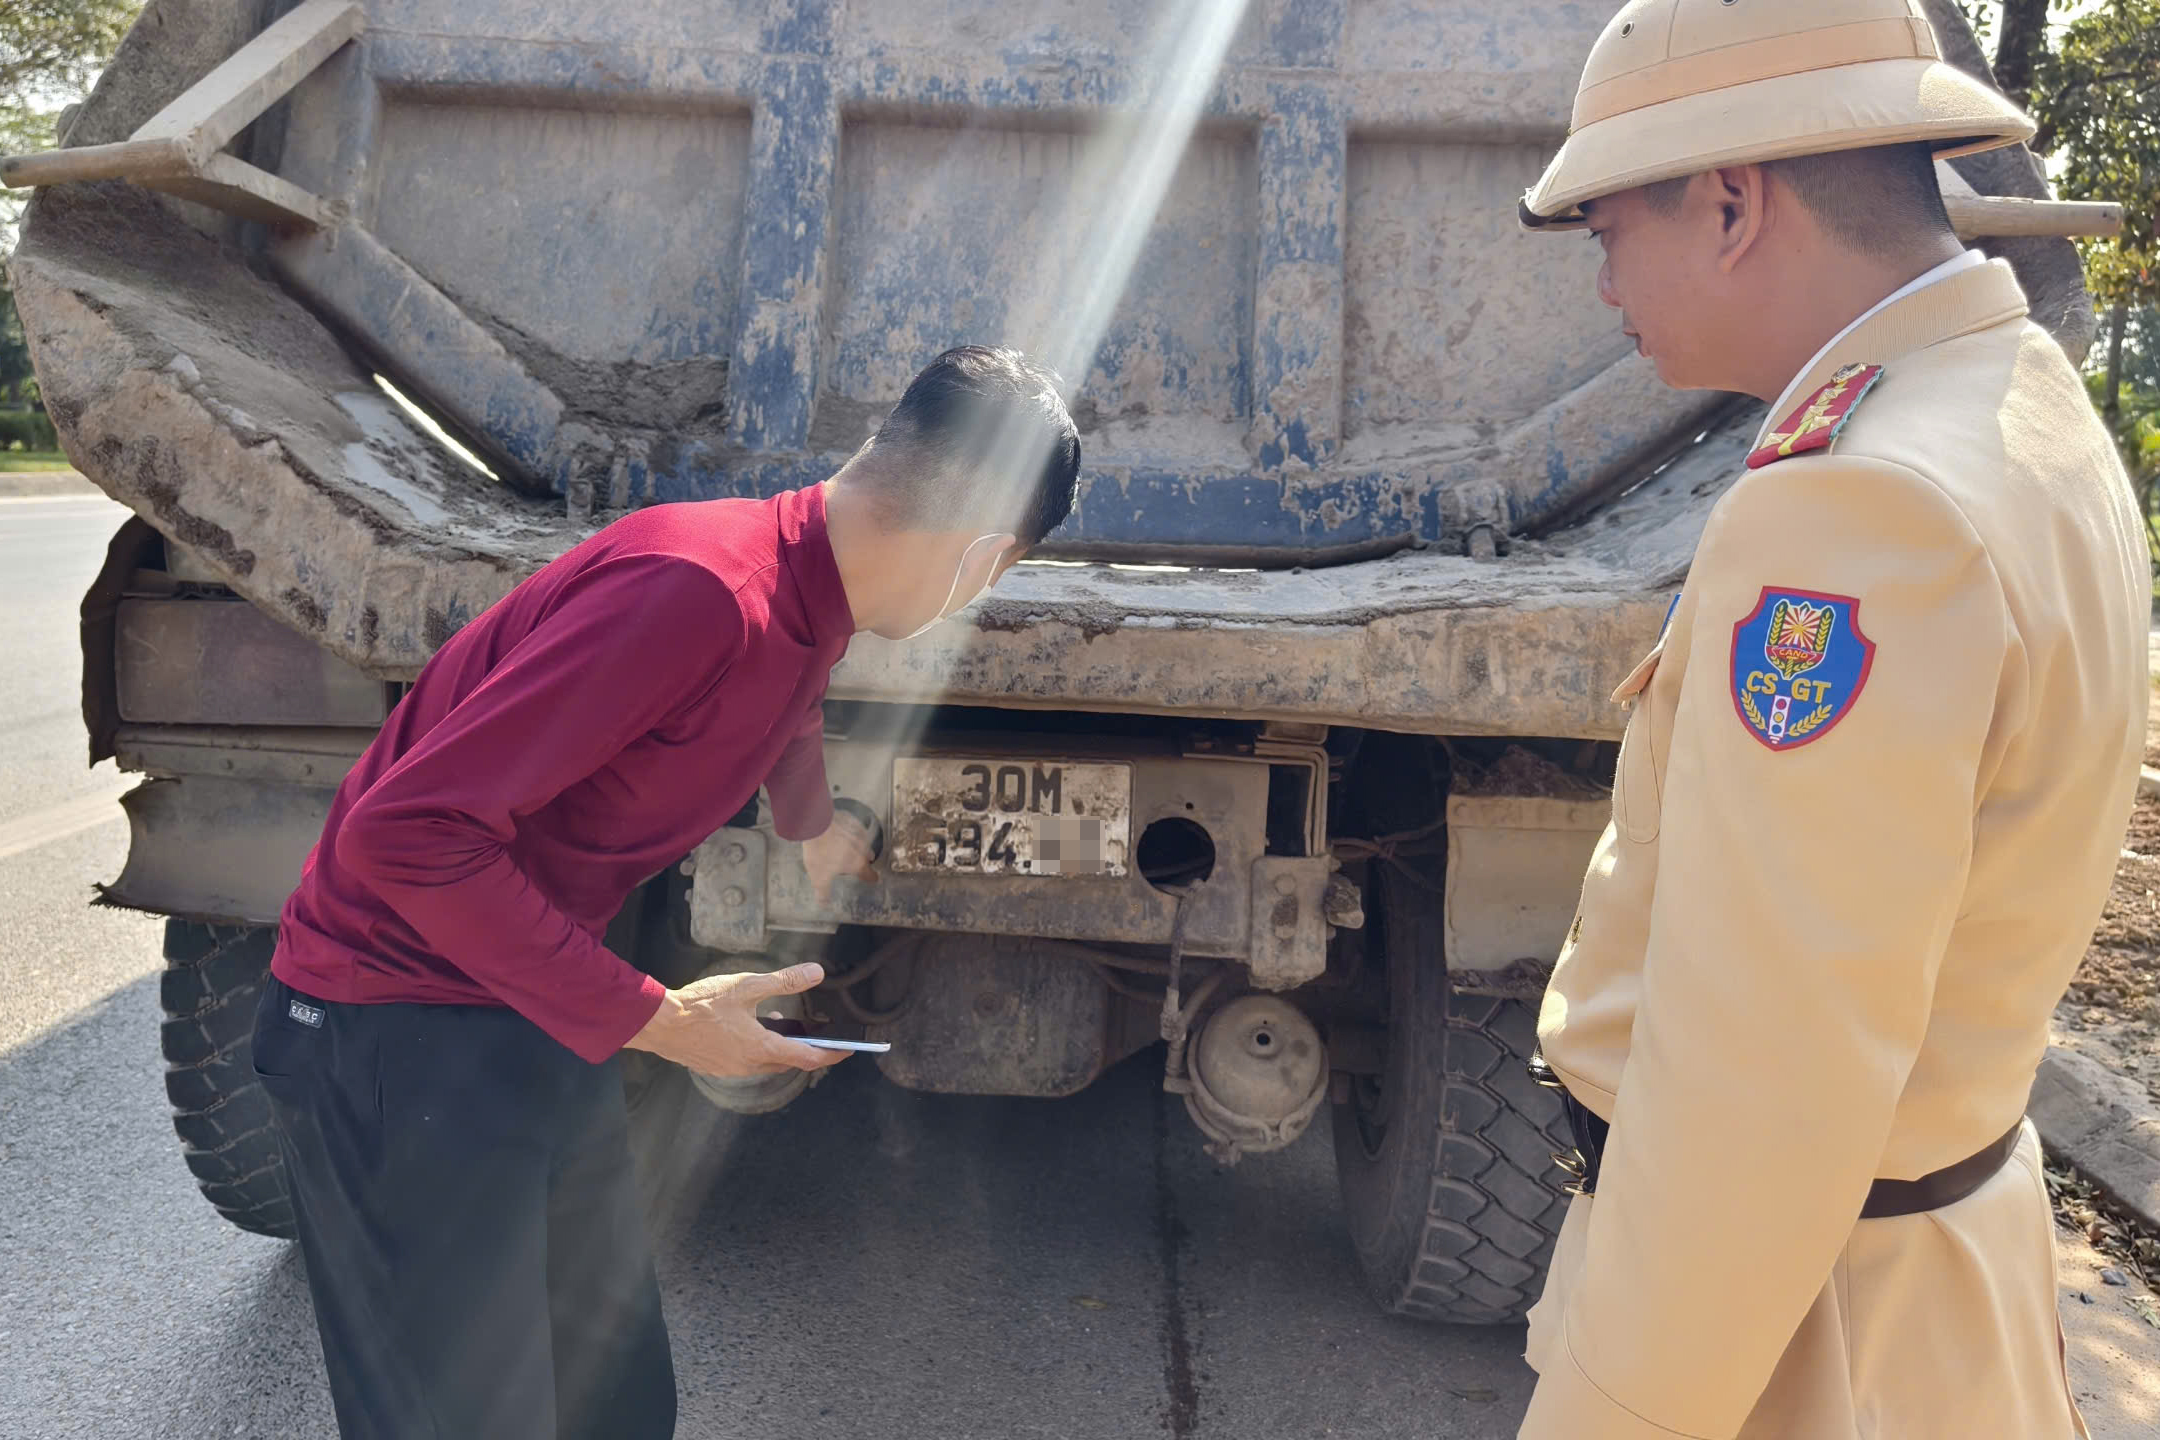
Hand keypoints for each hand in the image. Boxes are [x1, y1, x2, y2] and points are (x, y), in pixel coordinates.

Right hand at [623, 963, 850, 1076]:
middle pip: (788, 1062)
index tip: (849, 1051)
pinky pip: (746, 1061)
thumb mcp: (747, 986)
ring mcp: (731, 1070)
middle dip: (806, 1050)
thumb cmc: (702, 1004)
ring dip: (779, 1046)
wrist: (658, 1024)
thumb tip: (817, 973)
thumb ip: (784, 981)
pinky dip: (757, 1048)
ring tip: (780, 1022)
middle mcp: (749, 1065)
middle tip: (820, 1036)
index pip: (808, 1058)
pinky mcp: (716, 1067)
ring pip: (766, 1062)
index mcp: (761, 1048)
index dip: (832, 1055)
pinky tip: (751, 1027)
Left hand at [802, 813, 878, 903]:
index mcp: (858, 864)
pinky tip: (840, 832)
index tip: (869, 879)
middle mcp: (864, 849)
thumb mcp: (818, 877)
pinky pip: (855, 829)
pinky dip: (850, 832)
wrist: (816, 822)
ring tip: (844, 846)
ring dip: (857, 846)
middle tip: (850, 862)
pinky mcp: (853, 820)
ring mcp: (860, 833)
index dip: (870, 878)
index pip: (871, 875)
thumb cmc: (820, 852)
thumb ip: (823, 892)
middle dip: (862, 860)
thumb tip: (824, 904)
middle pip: (868, 857)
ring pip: (863, 842)